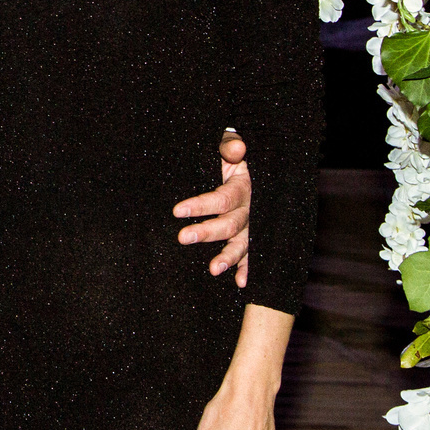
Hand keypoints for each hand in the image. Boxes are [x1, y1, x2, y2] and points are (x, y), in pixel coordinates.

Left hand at [174, 130, 252, 287]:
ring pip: (242, 244)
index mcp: (242, 187)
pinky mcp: (251, 237)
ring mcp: (251, 225)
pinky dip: (247, 269)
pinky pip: (252, 255)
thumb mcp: (225, 145)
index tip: (177, 211)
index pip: (221, 199)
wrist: (244, 166)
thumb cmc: (226, 156)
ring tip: (213, 269)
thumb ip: (228, 145)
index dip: (200, 205)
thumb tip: (236, 148)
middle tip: (183, 237)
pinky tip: (241, 283)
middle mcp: (249, 209)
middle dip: (207, 232)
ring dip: (229, 258)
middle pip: (230, 224)